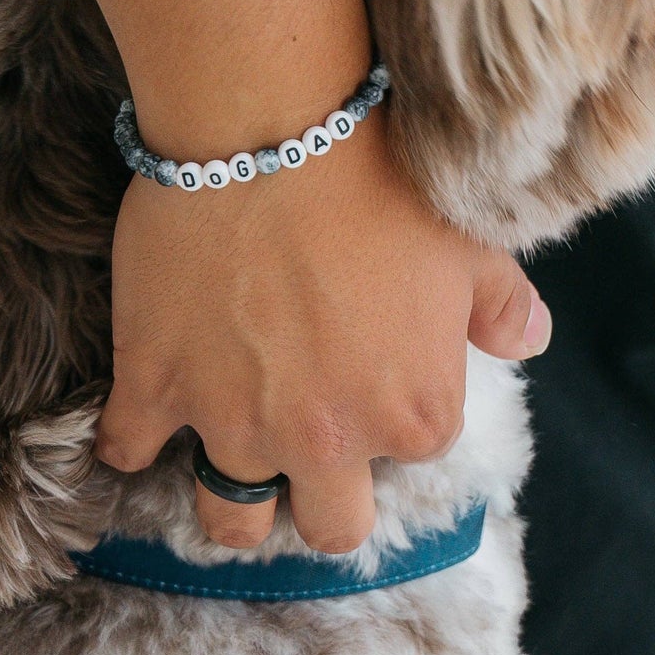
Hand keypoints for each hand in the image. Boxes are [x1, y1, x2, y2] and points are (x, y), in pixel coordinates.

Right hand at [95, 109, 551, 551]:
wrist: (271, 127)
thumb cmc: (381, 178)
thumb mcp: (469, 244)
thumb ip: (503, 306)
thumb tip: (528, 340)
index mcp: (412, 415)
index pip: (414, 453)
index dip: (392, 413)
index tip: (370, 378)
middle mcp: (326, 440)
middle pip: (330, 527)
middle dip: (321, 499)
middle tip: (304, 446)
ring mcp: (233, 422)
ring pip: (232, 521)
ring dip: (235, 499)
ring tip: (231, 453)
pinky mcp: (155, 386)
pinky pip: (126, 449)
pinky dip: (130, 439)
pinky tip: (141, 416)